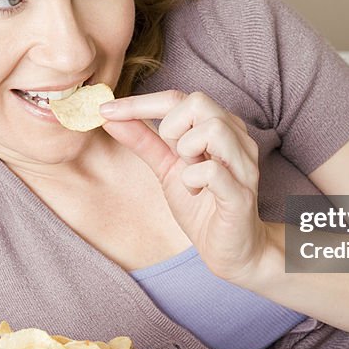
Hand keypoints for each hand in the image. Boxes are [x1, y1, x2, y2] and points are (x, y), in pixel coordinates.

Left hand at [100, 90, 267, 282]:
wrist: (229, 250)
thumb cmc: (203, 205)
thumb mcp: (166, 168)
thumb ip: (143, 142)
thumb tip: (109, 117)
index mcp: (219, 127)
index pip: (178, 98)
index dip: (139, 103)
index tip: (105, 111)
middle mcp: (237, 139)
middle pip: (197, 102)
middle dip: (170, 127)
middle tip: (171, 155)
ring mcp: (243, 166)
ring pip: (212, 129)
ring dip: (186, 151)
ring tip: (187, 173)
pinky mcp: (241, 195)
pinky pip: (212, 171)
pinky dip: (192, 179)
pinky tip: (194, 191)